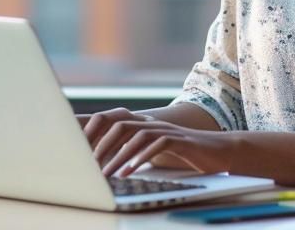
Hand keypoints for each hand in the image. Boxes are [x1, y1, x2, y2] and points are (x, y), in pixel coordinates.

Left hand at [79, 108, 240, 177]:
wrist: (222, 151)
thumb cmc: (186, 154)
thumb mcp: (155, 152)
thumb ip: (134, 153)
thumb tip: (108, 165)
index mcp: (143, 125)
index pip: (110, 120)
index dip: (91, 128)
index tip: (72, 145)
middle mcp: (152, 123)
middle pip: (118, 124)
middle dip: (99, 143)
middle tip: (86, 165)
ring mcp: (166, 129)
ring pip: (134, 134)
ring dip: (117, 155)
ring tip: (105, 174)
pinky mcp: (180, 140)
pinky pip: (156, 144)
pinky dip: (140, 158)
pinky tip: (129, 172)